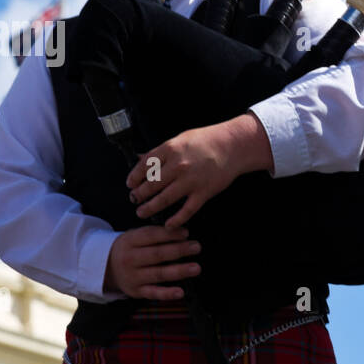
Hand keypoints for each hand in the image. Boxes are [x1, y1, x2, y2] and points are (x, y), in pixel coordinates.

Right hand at [103, 225, 201, 300]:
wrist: (106, 267)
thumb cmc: (130, 249)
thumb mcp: (135, 237)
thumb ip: (155, 234)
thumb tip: (182, 232)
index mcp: (130, 241)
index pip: (151, 236)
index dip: (169, 234)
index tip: (186, 233)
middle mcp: (130, 259)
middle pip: (157, 254)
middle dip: (179, 250)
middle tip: (196, 247)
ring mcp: (133, 276)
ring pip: (158, 273)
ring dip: (179, 271)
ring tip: (196, 267)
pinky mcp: (136, 291)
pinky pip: (153, 293)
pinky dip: (167, 294)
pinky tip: (180, 292)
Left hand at [125, 112, 272, 227]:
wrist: (233, 145)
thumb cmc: (207, 140)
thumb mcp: (180, 139)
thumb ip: (161, 151)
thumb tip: (141, 158)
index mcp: (170, 150)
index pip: (145, 166)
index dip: (134, 177)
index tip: (130, 184)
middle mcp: (178, 166)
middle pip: (152, 185)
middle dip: (139, 194)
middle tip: (133, 200)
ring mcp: (191, 181)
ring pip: (165, 199)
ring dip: (151, 208)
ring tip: (141, 213)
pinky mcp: (204, 192)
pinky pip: (187, 210)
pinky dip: (177, 219)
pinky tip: (168, 225)